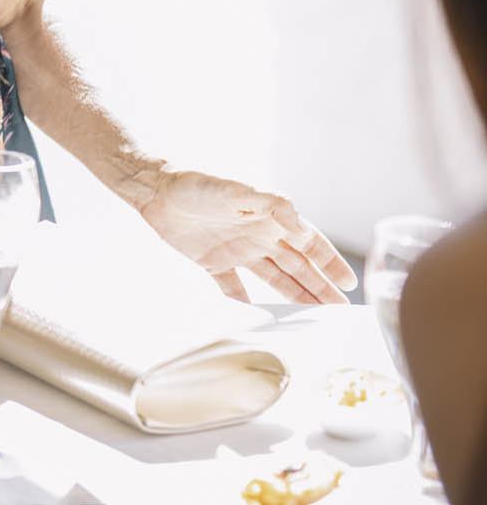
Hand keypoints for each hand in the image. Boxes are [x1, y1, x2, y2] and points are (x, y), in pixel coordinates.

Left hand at [137, 167, 355, 303]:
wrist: (155, 190)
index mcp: (269, 218)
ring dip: (295, 296)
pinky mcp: (212, 262)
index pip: (309, 243)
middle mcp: (258, 236)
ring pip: (274, 279)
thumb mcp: (239, 190)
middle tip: (341, 311)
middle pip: (297, 266)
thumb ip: (274, 205)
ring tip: (315, 318)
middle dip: (320, 287)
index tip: (349, 284)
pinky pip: (234, 288)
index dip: (330, 262)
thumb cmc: (198, 184)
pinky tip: (262, 320)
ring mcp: (236, 250)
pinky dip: (247, 304)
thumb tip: (303, 228)